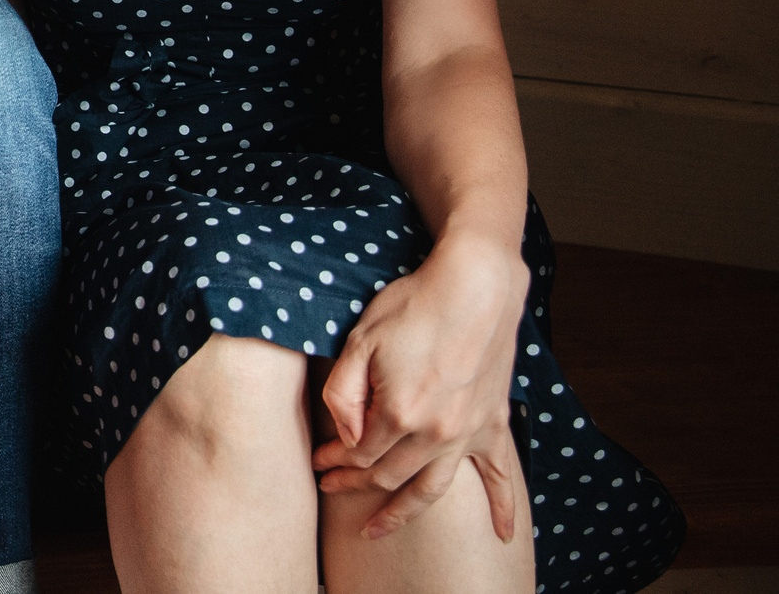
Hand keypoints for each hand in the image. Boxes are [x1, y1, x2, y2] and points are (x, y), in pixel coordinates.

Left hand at [313, 234, 531, 541]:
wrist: (475, 286)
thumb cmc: (412, 306)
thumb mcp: (360, 341)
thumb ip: (344, 394)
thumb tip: (344, 437)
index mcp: (399, 413)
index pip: (359, 454)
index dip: (335, 462)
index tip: (319, 466)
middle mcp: (436, 433)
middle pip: (388, 475)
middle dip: (356, 485)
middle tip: (333, 489)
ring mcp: (468, 432)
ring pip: (432, 488)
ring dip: (403, 512)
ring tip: (379, 530)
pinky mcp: (493, 424)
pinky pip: (500, 476)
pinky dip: (504, 509)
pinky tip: (504, 536)